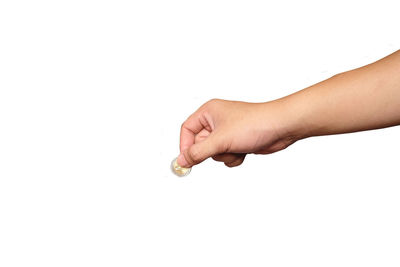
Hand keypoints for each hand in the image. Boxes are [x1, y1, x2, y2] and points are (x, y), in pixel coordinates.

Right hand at [177, 99, 298, 167]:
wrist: (281, 127)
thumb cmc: (253, 124)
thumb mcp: (220, 140)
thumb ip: (198, 152)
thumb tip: (182, 161)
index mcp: (209, 112)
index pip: (187, 129)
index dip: (185, 145)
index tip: (187, 160)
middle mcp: (216, 121)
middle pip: (200, 144)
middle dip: (211, 152)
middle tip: (221, 150)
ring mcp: (227, 132)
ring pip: (214, 153)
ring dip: (224, 155)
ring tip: (236, 147)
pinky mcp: (237, 142)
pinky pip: (226, 156)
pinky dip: (233, 157)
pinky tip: (244, 151)